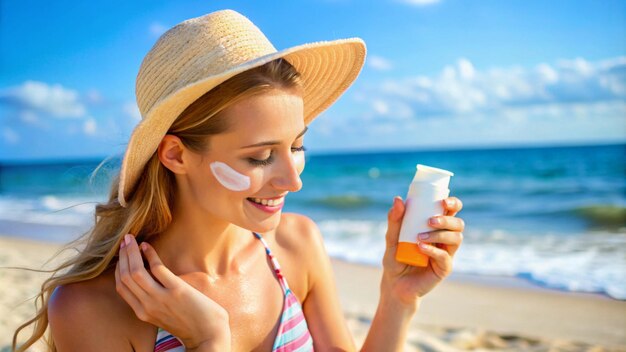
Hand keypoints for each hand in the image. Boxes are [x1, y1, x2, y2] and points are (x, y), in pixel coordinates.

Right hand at [115, 234, 230, 348]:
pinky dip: (150, 254)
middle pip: (125, 277)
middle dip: (122, 256)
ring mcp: (160, 299)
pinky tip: (148, 246)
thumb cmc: (190, 323)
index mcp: (142, 312)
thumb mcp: (163, 314)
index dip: (119, 267)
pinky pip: (157, 269)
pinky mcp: (176, 291)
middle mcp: (147, 306)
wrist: (209, 336)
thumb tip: (151, 277)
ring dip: (132, 252)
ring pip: (136, 271)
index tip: (122, 253)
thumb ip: (153, 300)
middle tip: (125, 240)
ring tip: (132, 238)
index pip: (121, 286)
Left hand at [381, 196, 464, 306]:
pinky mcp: (444, 268)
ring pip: (456, 238)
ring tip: (420, 236)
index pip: (451, 211)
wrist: (395, 284)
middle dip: (447, 219)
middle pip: (458, 223)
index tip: (444, 200)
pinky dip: (433, 250)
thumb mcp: (392, 238)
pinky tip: (421, 247)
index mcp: (436, 227)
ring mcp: (446, 253)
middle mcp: (444, 239)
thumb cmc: (395, 258)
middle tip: (430, 220)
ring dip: (440, 234)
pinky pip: (445, 257)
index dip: (453, 203)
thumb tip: (398, 199)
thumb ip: (394, 220)